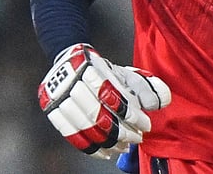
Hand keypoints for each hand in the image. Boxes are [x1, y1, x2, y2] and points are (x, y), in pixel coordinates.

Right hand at [38, 43, 170, 159]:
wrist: (70, 61)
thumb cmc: (103, 71)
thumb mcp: (125, 73)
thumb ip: (146, 87)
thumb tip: (161, 103)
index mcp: (93, 69)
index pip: (114, 97)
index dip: (131, 114)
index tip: (145, 125)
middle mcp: (73, 82)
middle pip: (98, 115)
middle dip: (121, 131)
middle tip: (136, 139)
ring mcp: (59, 97)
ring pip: (85, 127)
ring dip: (108, 142)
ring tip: (124, 147)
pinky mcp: (52, 110)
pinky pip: (71, 135)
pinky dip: (89, 147)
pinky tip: (105, 152)